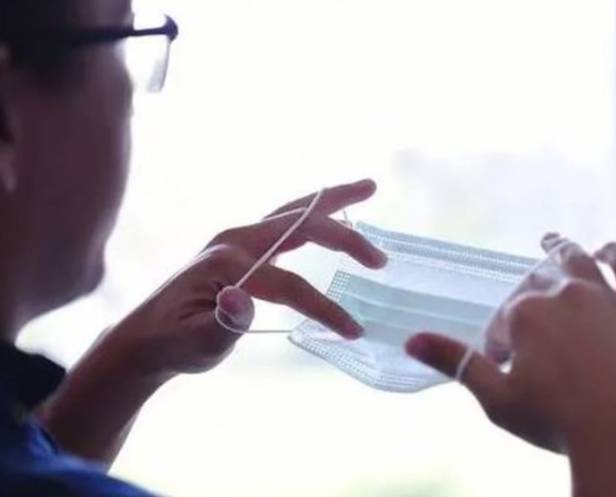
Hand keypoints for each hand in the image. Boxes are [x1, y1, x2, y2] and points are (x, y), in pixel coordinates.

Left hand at [104, 178, 386, 378]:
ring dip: (332, 202)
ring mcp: (238, 240)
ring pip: (294, 213)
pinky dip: (313, 216)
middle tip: (379, 258)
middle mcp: (236, 241)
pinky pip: (285, 225)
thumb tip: (240, 302)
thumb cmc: (171, 344)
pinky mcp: (241, 249)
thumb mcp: (195, 343)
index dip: (324, 306)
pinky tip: (328, 217)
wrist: (145, 339)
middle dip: (344, 235)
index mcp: (228, 261)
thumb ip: (220, 323)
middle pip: (300, 223)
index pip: (290, 283)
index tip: (352, 330)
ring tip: (367, 188)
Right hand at [406, 235, 615, 494]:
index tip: (509, 368)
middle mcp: (566, 294)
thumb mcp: (496, 397)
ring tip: (552, 243)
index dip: (504, 343)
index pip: (506, 319)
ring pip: (580, 263)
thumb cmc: (555, 421)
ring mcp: (609, 298)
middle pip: (539, 284)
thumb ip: (454, 361)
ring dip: (562, 252)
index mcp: (527, 313)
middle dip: (529, 301)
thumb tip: (411, 339)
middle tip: (532, 329)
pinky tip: (606, 250)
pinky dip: (615, 254)